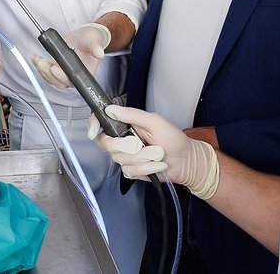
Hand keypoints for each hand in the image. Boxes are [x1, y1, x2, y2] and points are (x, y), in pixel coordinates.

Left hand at [31, 22, 109, 88]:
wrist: (84, 36)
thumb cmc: (91, 40)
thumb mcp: (95, 41)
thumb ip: (96, 47)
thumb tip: (99, 53)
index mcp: (84, 73)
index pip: (72, 81)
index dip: (61, 77)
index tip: (55, 68)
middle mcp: (72, 75)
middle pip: (58, 82)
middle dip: (48, 74)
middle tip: (43, 63)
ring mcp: (63, 71)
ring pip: (50, 77)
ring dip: (42, 70)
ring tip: (38, 59)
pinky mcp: (56, 66)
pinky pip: (45, 69)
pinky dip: (38, 64)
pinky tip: (35, 57)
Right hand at [88, 105, 219, 198]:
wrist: (186, 161)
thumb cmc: (173, 139)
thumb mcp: (154, 121)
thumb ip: (132, 115)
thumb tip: (111, 109)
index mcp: (126, 125)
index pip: (102, 122)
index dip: (93, 126)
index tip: (94, 131)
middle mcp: (123, 140)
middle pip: (106, 144)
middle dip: (125, 147)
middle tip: (140, 144)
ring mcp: (126, 156)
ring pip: (119, 159)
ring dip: (141, 159)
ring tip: (156, 154)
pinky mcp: (132, 171)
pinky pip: (129, 172)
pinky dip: (145, 169)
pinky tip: (155, 165)